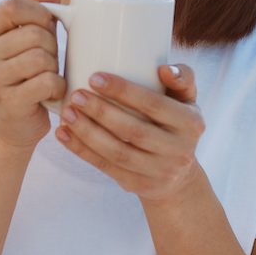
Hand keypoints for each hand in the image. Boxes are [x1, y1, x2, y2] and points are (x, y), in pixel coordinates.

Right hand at [0, 0, 66, 150]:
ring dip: (55, 68)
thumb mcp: (31, 39)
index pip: (13, 6)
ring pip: (41, 58)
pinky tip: (53, 93)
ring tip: (50, 76)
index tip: (48, 27)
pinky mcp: (6, 103)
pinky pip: (45, 82)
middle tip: (50, 61)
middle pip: (33, 34)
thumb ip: (39, 9)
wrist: (12, 126)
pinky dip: (58, 87)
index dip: (39, 13)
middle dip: (52, 46)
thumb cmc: (26, 76)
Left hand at [55, 65, 204, 202]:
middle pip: (133, 130)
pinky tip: (63, 134)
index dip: (124, 91)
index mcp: (191, 124)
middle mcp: (179, 151)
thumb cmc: (176, 123)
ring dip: (87, 132)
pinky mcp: (138, 186)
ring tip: (67, 113)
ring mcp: (158, 172)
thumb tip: (164, 69)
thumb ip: (183, 78)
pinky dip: (81, 150)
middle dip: (101, 111)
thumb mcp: (188, 101)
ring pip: (117, 152)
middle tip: (76, 95)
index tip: (95, 77)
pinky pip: (106, 167)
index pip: (154, 105)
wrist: (179, 177)